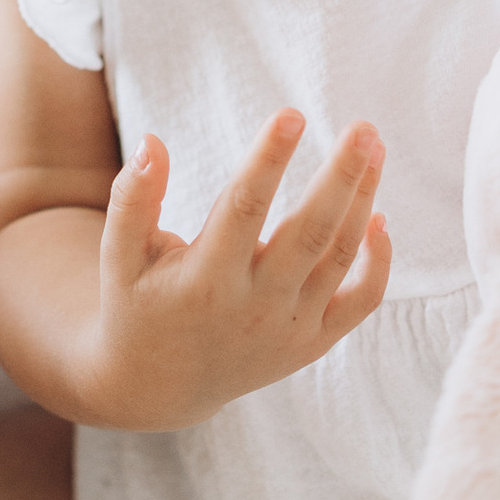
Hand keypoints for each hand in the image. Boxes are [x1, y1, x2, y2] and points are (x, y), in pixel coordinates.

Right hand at [86, 113, 388, 430]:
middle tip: (364, 127)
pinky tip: (380, 218)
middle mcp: (253, 306)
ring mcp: (288, 328)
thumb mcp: (120, 257)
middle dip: (341, 176)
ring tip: (374, 148)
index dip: (269, 159)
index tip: (292, 113)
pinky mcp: (311, 343)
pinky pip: (360, 303)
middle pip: (310, 232)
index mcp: (204, 279)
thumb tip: (152, 140)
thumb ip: (132, 198)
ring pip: (338, 258)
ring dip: (362, 201)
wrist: (159, 386)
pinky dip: (378, 264)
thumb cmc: (137, 304)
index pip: (243, 207)